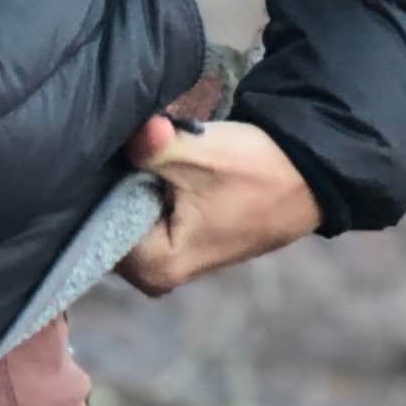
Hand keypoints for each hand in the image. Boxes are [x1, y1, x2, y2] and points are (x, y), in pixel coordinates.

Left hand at [114, 112, 321, 295]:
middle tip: (124, 144)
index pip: (96, 222)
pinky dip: (147, 187)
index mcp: (154, 267)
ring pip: (126, 212)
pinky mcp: (178, 243)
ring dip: (133, 181)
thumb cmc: (257, 173)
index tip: (105, 150)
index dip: (99, 182)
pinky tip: (156, 164)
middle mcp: (154, 276)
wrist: (309, 176)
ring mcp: (167, 261)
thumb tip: (133, 130)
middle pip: (109, 219)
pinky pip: (144, 212)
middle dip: (115, 181)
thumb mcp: (202, 154)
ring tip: (145, 150)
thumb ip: (154, 145)